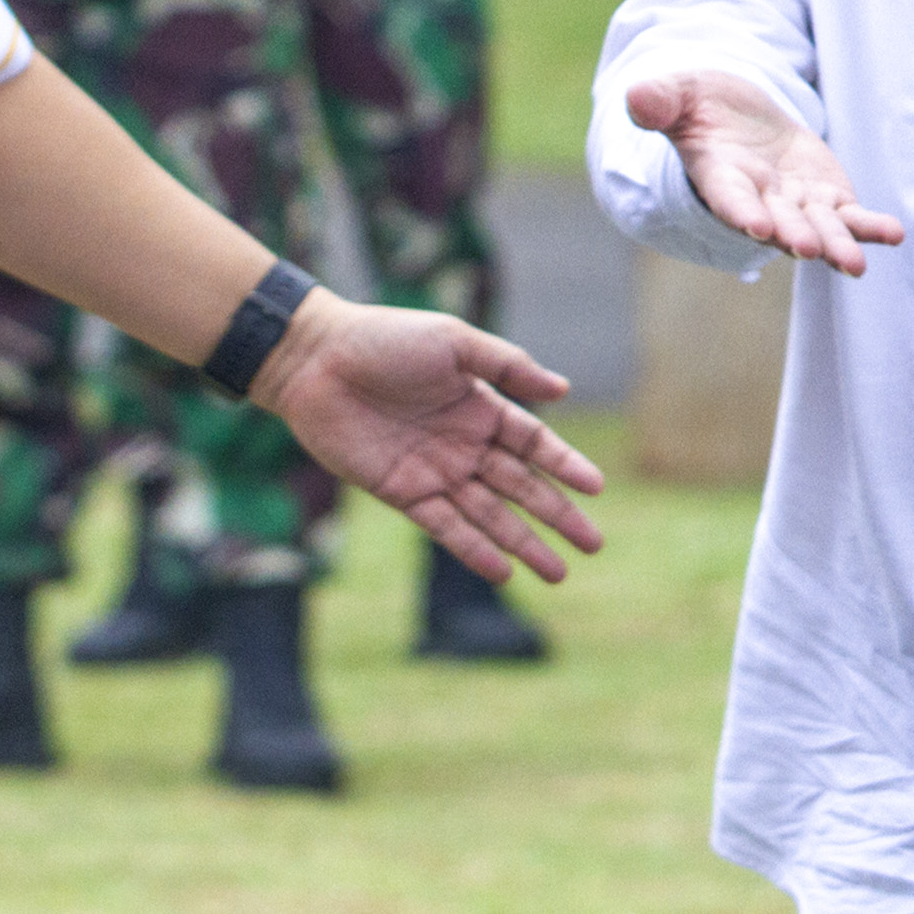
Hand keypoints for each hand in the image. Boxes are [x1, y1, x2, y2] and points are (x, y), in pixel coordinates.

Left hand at [252, 296, 607, 583]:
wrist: (316, 361)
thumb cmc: (386, 339)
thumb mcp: (455, 343)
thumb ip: (509, 367)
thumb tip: (564, 389)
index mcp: (482, 407)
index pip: (536, 445)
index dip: (566, 466)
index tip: (598, 488)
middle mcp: (464, 446)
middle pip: (522, 489)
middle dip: (558, 516)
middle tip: (593, 545)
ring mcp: (434, 473)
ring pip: (490, 517)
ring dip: (524, 545)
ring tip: (558, 573)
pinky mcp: (401, 493)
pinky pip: (444, 528)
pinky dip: (473, 550)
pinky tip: (502, 572)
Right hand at [626, 70, 904, 273]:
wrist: (734, 114)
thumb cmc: (699, 104)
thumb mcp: (678, 94)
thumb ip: (660, 100)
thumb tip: (635, 97)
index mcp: (720, 175)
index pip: (729, 198)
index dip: (741, 211)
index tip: (755, 226)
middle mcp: (758, 199)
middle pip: (778, 222)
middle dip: (792, 235)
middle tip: (807, 250)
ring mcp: (795, 202)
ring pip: (818, 228)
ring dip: (836, 245)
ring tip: (855, 265)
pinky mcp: (826, 196)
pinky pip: (850, 215)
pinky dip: (869, 226)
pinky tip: (894, 234)